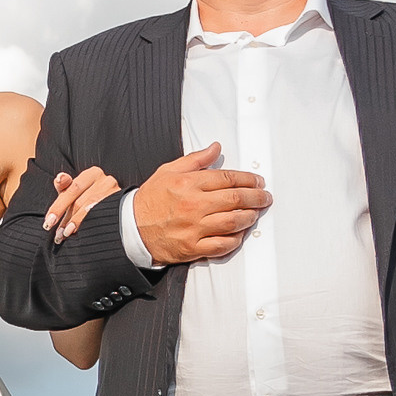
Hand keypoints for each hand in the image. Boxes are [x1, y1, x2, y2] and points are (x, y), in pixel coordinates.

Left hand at [45, 164, 119, 242]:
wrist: (121, 209)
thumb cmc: (92, 198)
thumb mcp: (76, 192)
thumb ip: (65, 186)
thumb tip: (59, 178)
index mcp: (91, 174)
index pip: (71, 189)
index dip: (58, 206)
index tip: (49, 221)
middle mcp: (104, 180)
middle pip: (79, 200)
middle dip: (64, 217)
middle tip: (55, 232)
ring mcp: (114, 192)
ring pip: (89, 208)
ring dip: (74, 222)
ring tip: (65, 234)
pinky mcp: (121, 204)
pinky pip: (101, 214)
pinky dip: (88, 222)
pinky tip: (81, 231)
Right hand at [127, 142, 270, 265]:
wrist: (130, 228)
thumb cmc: (151, 199)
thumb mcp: (168, 171)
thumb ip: (195, 159)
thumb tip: (216, 148)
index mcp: (188, 184)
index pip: (228, 179)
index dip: (248, 179)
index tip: (258, 181)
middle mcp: (193, 205)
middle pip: (235, 199)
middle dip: (256, 197)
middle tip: (265, 197)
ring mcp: (193, 228)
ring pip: (233, 222)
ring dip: (249, 217)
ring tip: (255, 213)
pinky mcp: (192, 247)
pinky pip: (222, 245)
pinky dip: (235, 240)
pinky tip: (239, 233)